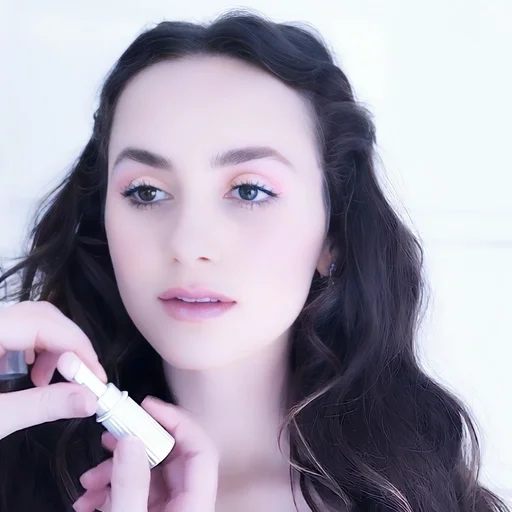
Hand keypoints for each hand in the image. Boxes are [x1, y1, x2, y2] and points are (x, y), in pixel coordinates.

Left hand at [0, 301, 106, 439]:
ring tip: (47, 382)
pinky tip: (33, 374)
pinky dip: (36, 348)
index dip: (77, 347)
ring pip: (32, 320)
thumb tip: (91, 400)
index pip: (44, 324)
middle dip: (68, 345)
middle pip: (41, 315)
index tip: (96, 377)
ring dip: (54, 347)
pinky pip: (18, 329)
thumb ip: (41, 406)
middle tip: (80, 378)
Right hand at [73, 397, 218, 511]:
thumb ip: (131, 484)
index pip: (201, 449)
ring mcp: (170, 509)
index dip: (177, 421)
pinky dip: (112, 487)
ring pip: (148, 471)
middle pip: (170, 456)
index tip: (148, 406)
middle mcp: (187, 503)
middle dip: (135, 443)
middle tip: (112, 434)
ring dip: (115, 468)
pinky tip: (90, 497)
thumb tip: (130, 441)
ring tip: (90, 478)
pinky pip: (136, 490)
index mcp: (195, 504)